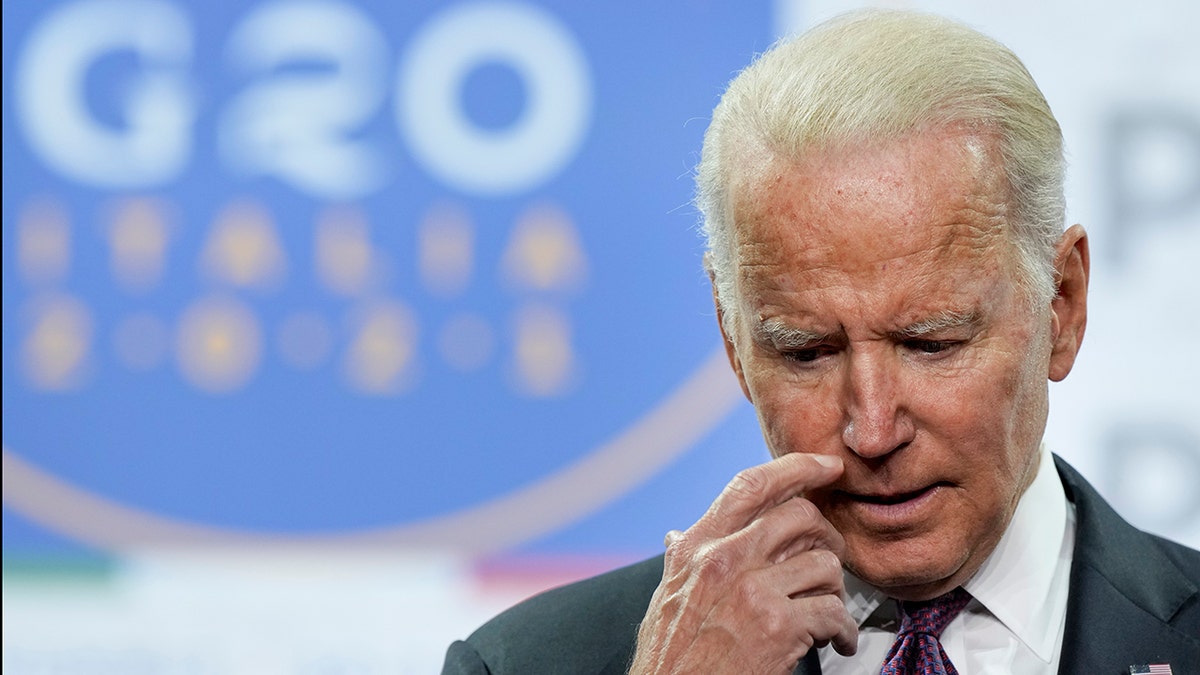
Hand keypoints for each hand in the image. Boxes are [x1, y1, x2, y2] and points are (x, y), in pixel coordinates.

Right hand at [629, 453, 857, 674]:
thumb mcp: (666, 597)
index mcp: (696, 548)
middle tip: (829, 560)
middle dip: (826, 537)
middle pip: (800, 516)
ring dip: (835, 592)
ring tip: (827, 613)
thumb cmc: (670, 660)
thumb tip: (677, 536)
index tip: (826, 467)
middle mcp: (722, 560)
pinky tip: (837, 642)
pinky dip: (844, 631)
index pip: (750, 484)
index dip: (796, 467)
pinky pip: (834, 612)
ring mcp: (752, 591)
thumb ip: (682, 562)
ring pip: (824, 565)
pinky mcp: (778, 626)